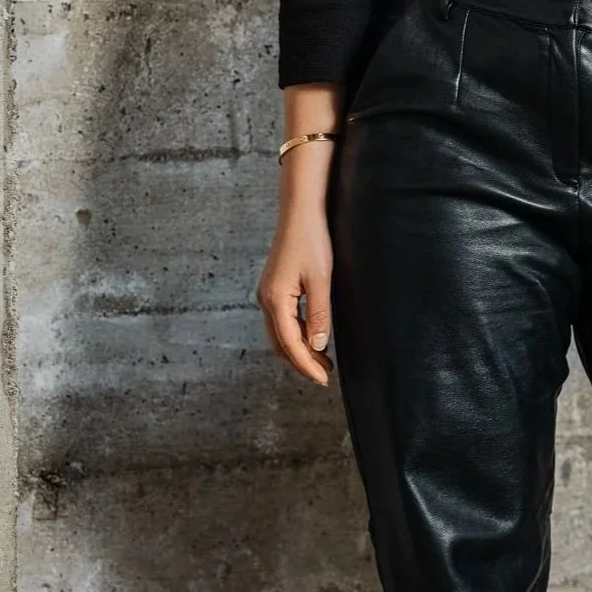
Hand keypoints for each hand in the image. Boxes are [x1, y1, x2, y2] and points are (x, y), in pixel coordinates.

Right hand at [256, 180, 333, 387]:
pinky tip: (312, 336)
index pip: (290, 345)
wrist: (300, 210)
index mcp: (275, 300)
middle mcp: (266, 299)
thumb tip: (318, 346)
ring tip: (323, 360)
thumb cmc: (311, 240)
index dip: (307, 366)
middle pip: (281, 344)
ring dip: (299, 349)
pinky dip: (296, 334)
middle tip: (324, 375)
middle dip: (301, 362)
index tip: (323, 380)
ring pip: (280, 333)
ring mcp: (268, 293)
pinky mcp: (274, 286)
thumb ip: (319, 315)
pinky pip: (283, 319)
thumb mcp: (320, 279)